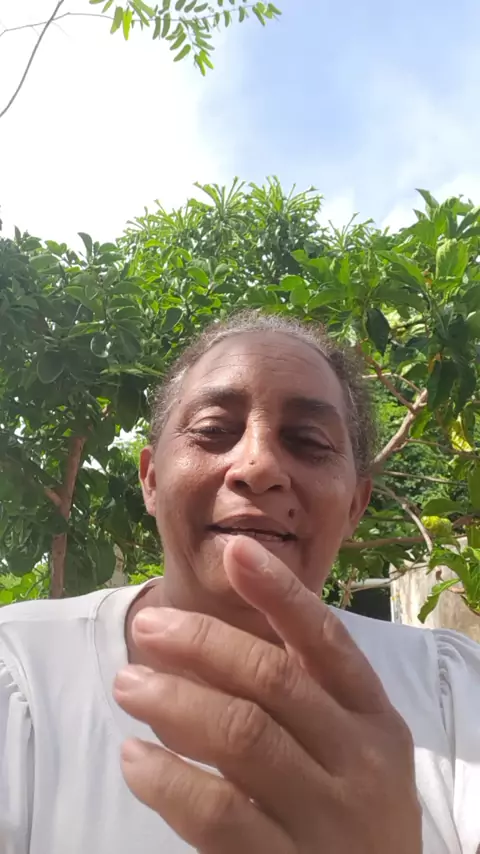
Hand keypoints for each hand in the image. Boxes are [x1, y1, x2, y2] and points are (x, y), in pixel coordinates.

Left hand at [114, 536, 421, 853]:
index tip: (236, 549)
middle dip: (204, 643)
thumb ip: (296, 693)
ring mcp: (326, 815)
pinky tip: (135, 758)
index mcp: (373, 716)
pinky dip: (168, 779)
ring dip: (175, 701)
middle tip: (148, 627)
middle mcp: (358, 759)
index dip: (280, 591)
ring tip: (128, 683)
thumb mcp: (348, 744)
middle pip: (273, 680)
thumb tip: (201, 643)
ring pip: (243, 736)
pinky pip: (218, 813)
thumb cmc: (349, 803)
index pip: (325, 639)